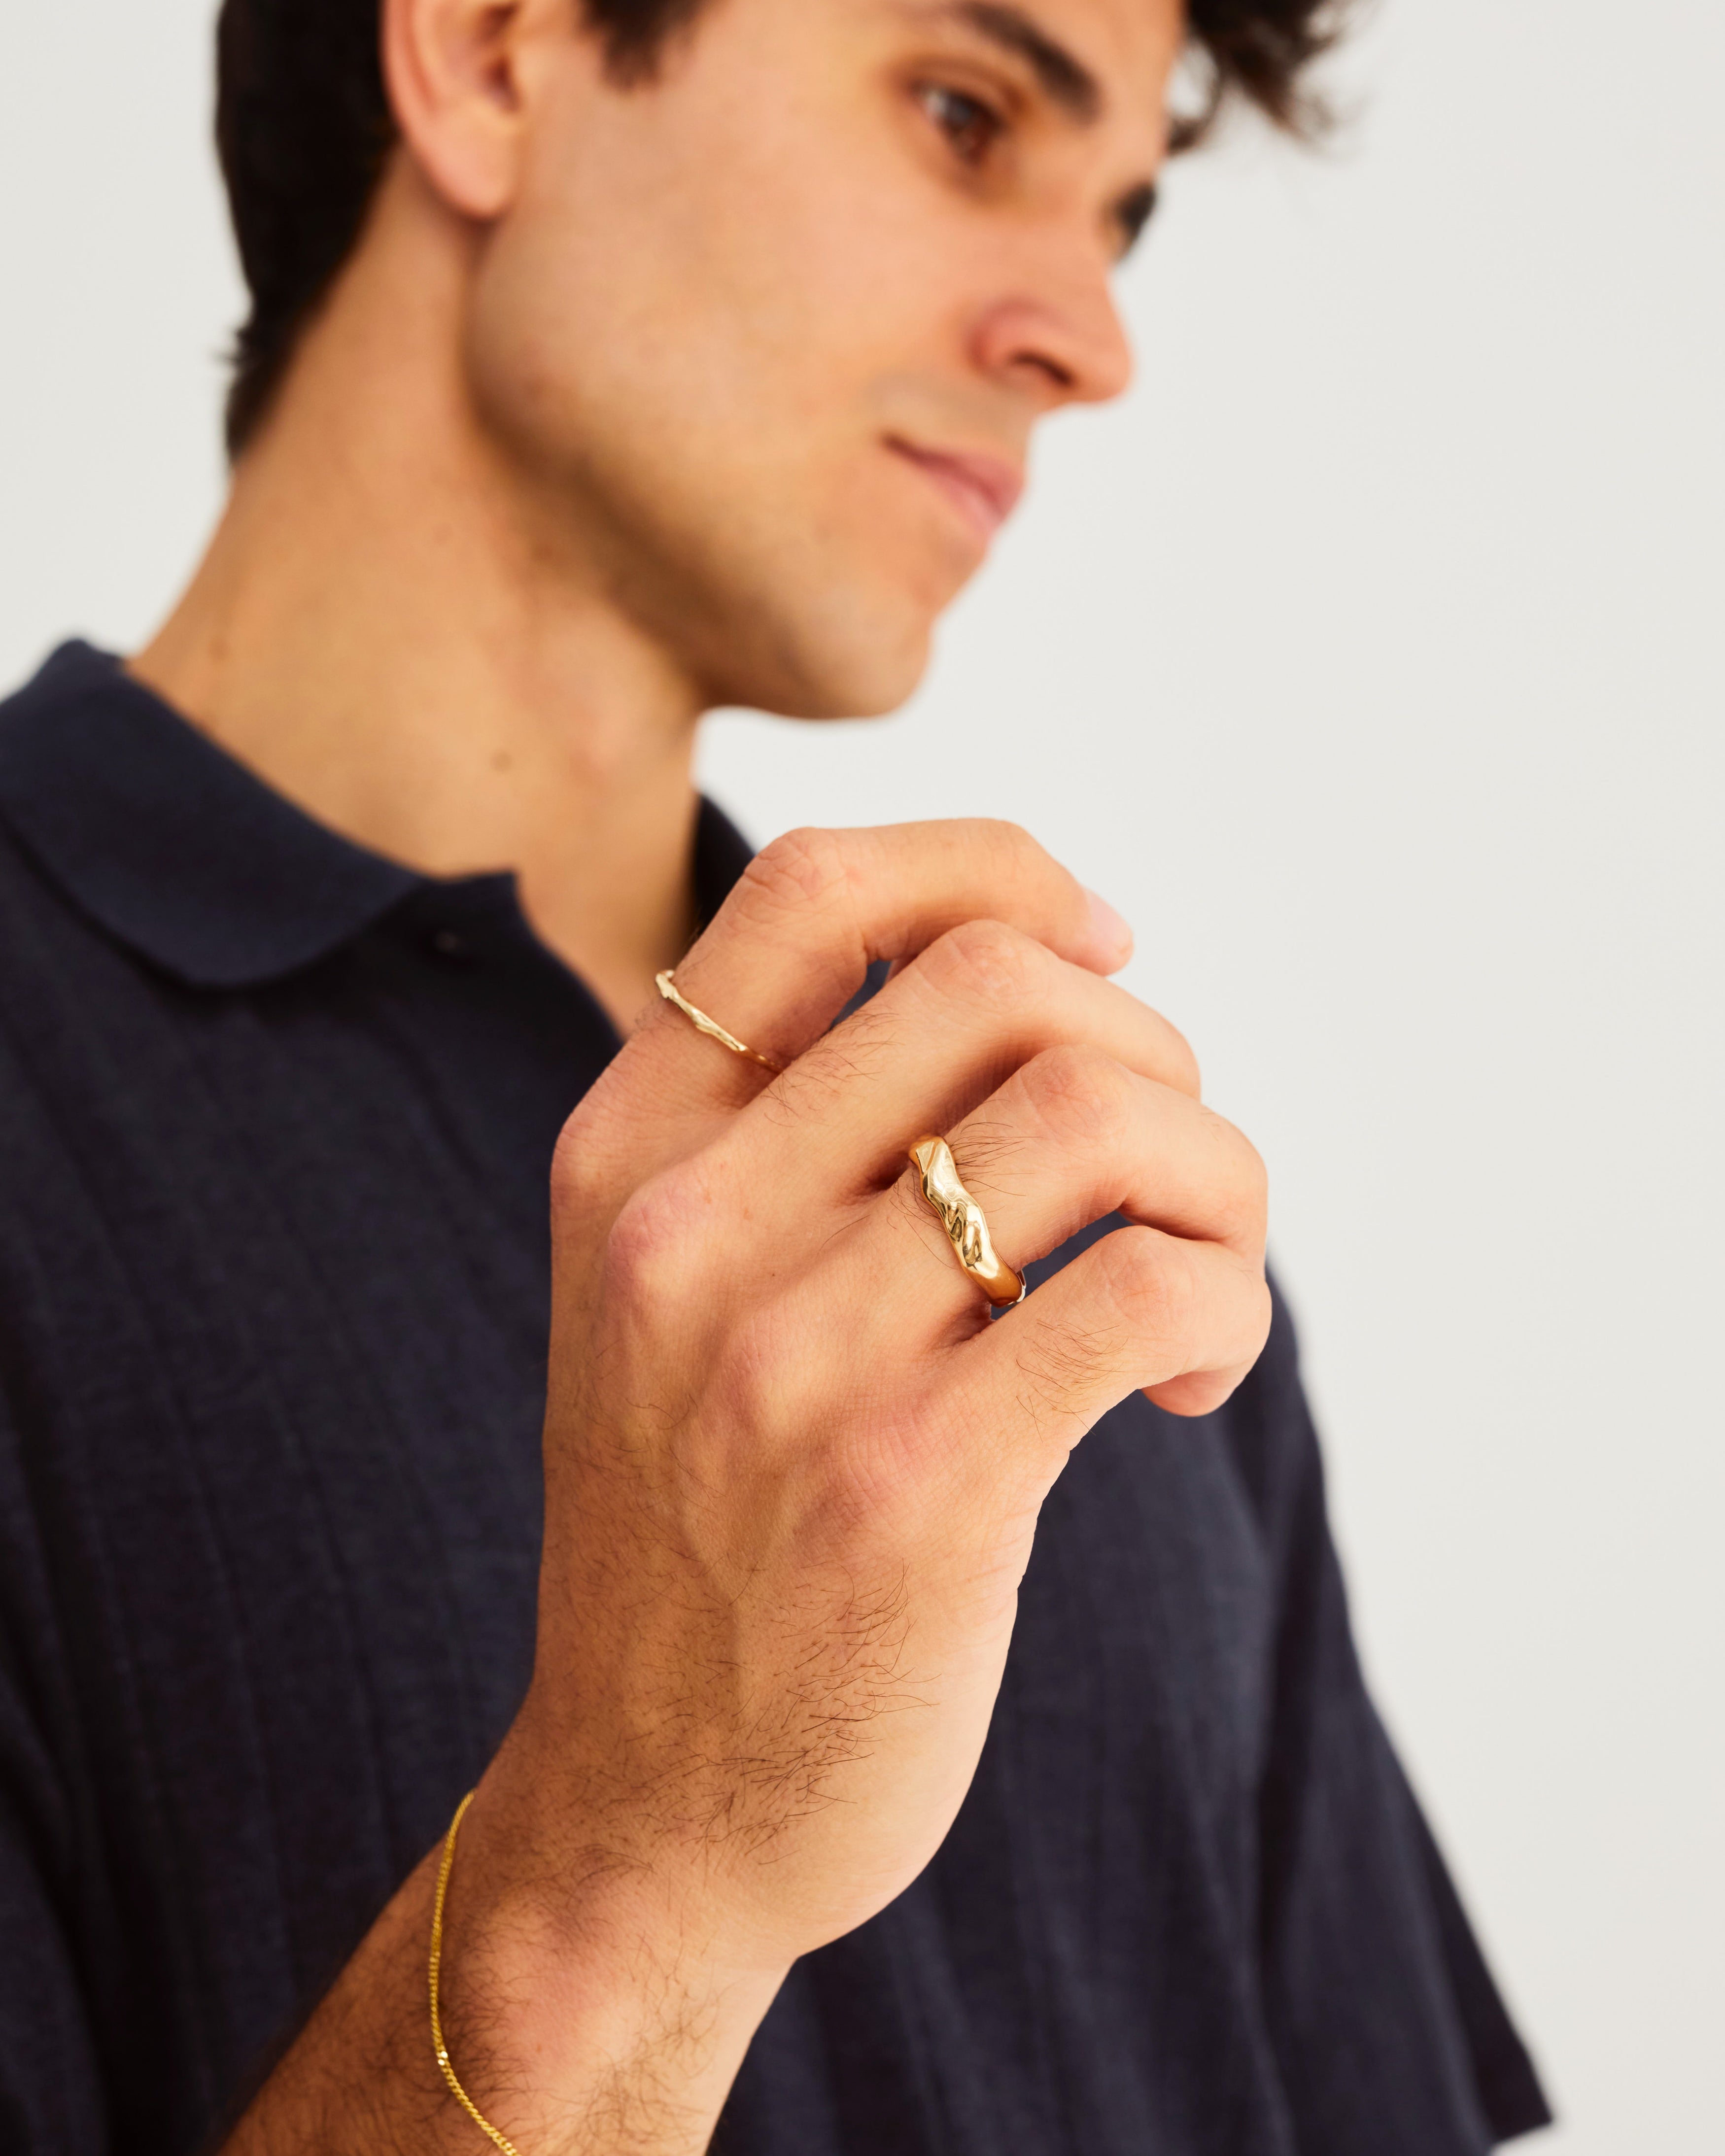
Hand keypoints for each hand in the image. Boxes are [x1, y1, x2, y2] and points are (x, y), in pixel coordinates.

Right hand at [445, 820, 1270, 2142]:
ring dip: (1216, 1175)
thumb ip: (777, 1133)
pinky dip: (1226, 1301)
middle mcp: (692, 1230)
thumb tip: (1032, 978)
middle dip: (1146, 1042)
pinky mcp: (920, 1487)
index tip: (1101, 941)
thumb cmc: (696, 1528)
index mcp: (625, 1154)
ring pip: (1100, 1117)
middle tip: (1165, 1162)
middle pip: (1000, 983)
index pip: (814, 890)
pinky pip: (1149, 1284)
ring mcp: (797, 1359)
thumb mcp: (660, 1294)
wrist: (645, 1808)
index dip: (995, 866)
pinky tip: (1194, 1375)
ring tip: (1206, 1267)